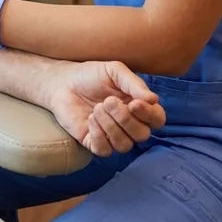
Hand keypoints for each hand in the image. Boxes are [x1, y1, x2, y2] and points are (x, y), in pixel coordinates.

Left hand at [40, 61, 165, 156]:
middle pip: (142, 135)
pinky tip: (90, 119)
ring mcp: (112, 136)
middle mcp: (129, 125)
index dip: (149, 115)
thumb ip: (134, 84)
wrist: (64, 82)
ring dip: (111, 126)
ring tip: (97, 108)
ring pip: (124, 145)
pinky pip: (105, 151)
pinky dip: (99, 135)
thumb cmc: (92, 75)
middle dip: (125, 119)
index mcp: (139, 107)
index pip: (157, 120)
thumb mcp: (115, 71)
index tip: (134, 103)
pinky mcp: (94, 143)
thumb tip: (153, 100)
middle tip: (108, 101)